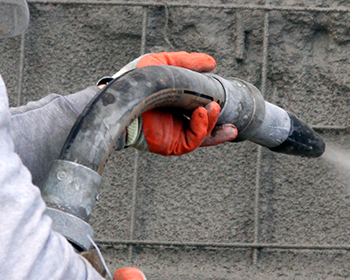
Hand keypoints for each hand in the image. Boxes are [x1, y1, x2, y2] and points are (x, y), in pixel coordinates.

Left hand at [122, 52, 237, 154]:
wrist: (122, 96)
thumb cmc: (136, 80)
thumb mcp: (165, 63)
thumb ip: (188, 62)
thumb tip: (212, 63)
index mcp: (176, 105)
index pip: (201, 111)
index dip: (215, 109)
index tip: (224, 101)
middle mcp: (177, 121)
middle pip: (206, 126)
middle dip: (219, 120)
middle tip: (220, 106)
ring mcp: (175, 134)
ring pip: (204, 134)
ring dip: (212, 121)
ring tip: (212, 107)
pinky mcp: (172, 144)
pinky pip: (193, 141)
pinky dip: (202, 128)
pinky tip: (202, 113)